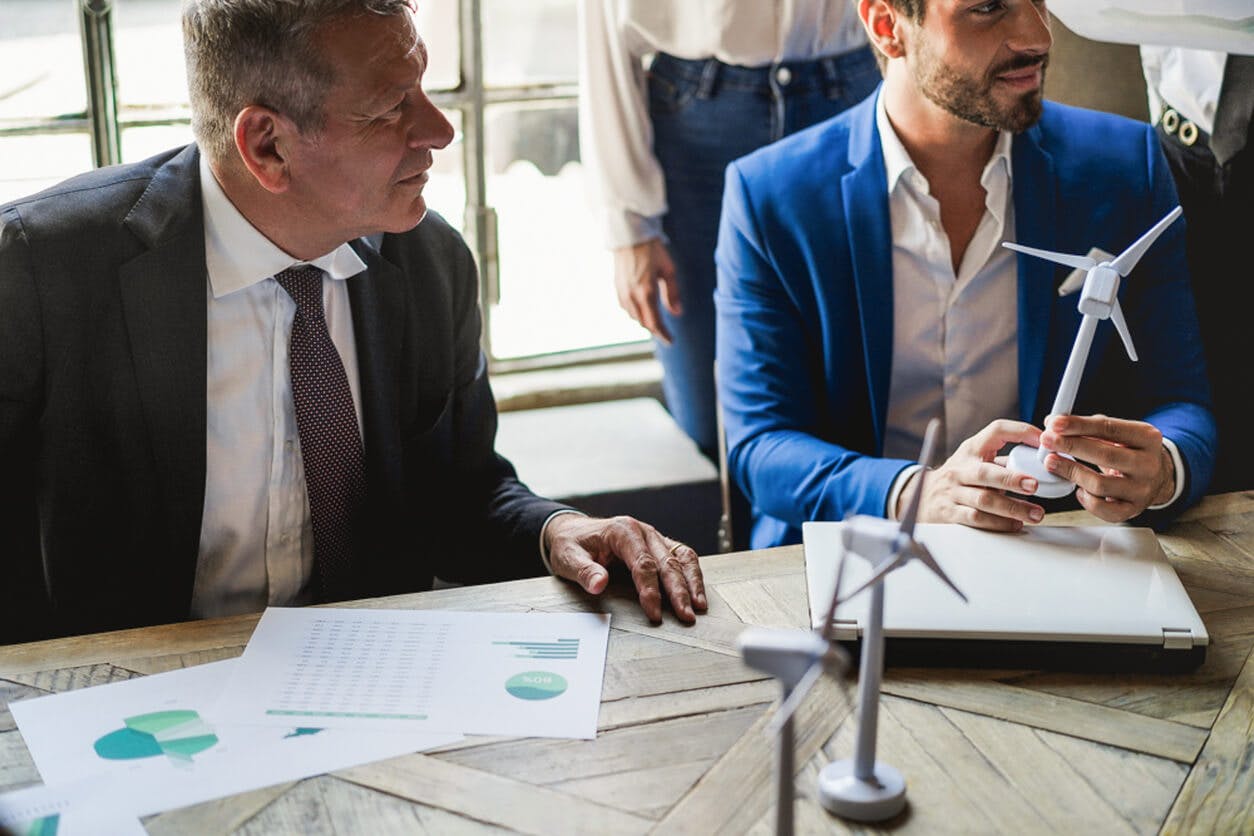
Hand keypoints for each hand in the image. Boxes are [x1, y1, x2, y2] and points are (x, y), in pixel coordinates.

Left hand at [543, 514, 706, 623]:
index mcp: (622, 530)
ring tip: (698, 607)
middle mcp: (643, 531)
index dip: (650, 590)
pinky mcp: (660, 545)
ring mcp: (654, 537)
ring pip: (681, 557)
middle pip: (667, 562)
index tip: (654, 613)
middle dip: (678, 591)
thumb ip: (584, 571)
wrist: (573, 530)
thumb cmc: (572, 544)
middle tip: (685, 616)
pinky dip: (693, 575)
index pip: (642, 563)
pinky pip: (682, 557)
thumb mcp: (568, 557)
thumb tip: (598, 584)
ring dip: (692, 583)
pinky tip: (698, 593)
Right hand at [613, 239, 680, 343]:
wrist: (629, 235)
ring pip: (634, 317)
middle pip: (644, 322)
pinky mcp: (617, 288)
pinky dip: (635, 313)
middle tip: (665, 333)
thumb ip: (672, 294)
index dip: (663, 334)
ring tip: (655, 322)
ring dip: (645, 321)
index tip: (671, 341)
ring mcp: (622, 293)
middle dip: (655, 329)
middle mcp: (632, 296)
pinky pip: (626, 308)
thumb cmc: (652, 250)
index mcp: (646, 292)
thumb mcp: (669, 270)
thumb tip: (677, 313)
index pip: (655, 322)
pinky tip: (642, 309)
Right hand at [903, 419, 1046, 530]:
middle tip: (1034, 485)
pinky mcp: (950, 513)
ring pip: (984, 500)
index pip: (996, 431)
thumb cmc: (959, 477)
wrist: (921, 496)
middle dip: (1011, 479)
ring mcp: (953, 492)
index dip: (1020, 433)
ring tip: (1035, 513)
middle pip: (985, 473)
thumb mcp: (975, 460)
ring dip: (1012, 507)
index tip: (1042, 442)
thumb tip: (1042, 463)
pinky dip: (999, 523)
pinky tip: (1015, 524)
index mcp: (972, 449)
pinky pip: (976, 519)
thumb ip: (1003, 461)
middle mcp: (960, 469)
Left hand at [1039, 414, 1174, 521]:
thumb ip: (1087, 427)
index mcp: (1148, 438)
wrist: (1156, 477)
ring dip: (1071, 472)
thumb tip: (1051, 423)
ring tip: (1051, 462)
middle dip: (1071, 446)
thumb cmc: (1128, 451)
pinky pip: (1104, 510)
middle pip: (1106, 455)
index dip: (1079, 425)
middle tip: (1046, 440)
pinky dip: (1086, 500)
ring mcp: (1142, 490)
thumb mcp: (1117, 433)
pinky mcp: (1132, 510)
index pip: (1110, 428)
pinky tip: (1078, 489)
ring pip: (1101, 484)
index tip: (1054, 423)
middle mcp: (1149, 465)